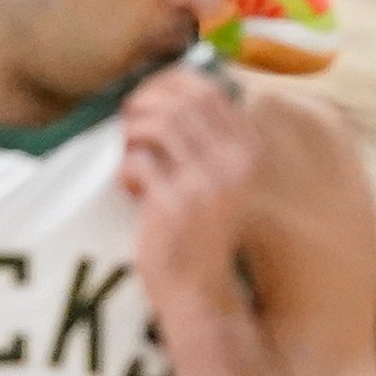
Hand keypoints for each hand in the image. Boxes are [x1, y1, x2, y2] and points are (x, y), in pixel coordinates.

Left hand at [119, 59, 263, 329]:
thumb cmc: (204, 231)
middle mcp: (234, 163)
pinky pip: (137, 162)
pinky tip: (131, 190)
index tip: (147, 97)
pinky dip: (125, 171)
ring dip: (132, 136)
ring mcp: (205, 183)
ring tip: (130, 158)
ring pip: (157, 125)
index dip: (169, 83)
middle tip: (128, 124)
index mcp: (249, 151)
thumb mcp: (221, 180)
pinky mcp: (174, 203)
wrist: (201, 291)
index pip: (208, 91)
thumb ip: (207, 139)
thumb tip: (166, 90)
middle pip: (180, 102)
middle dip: (144, 104)